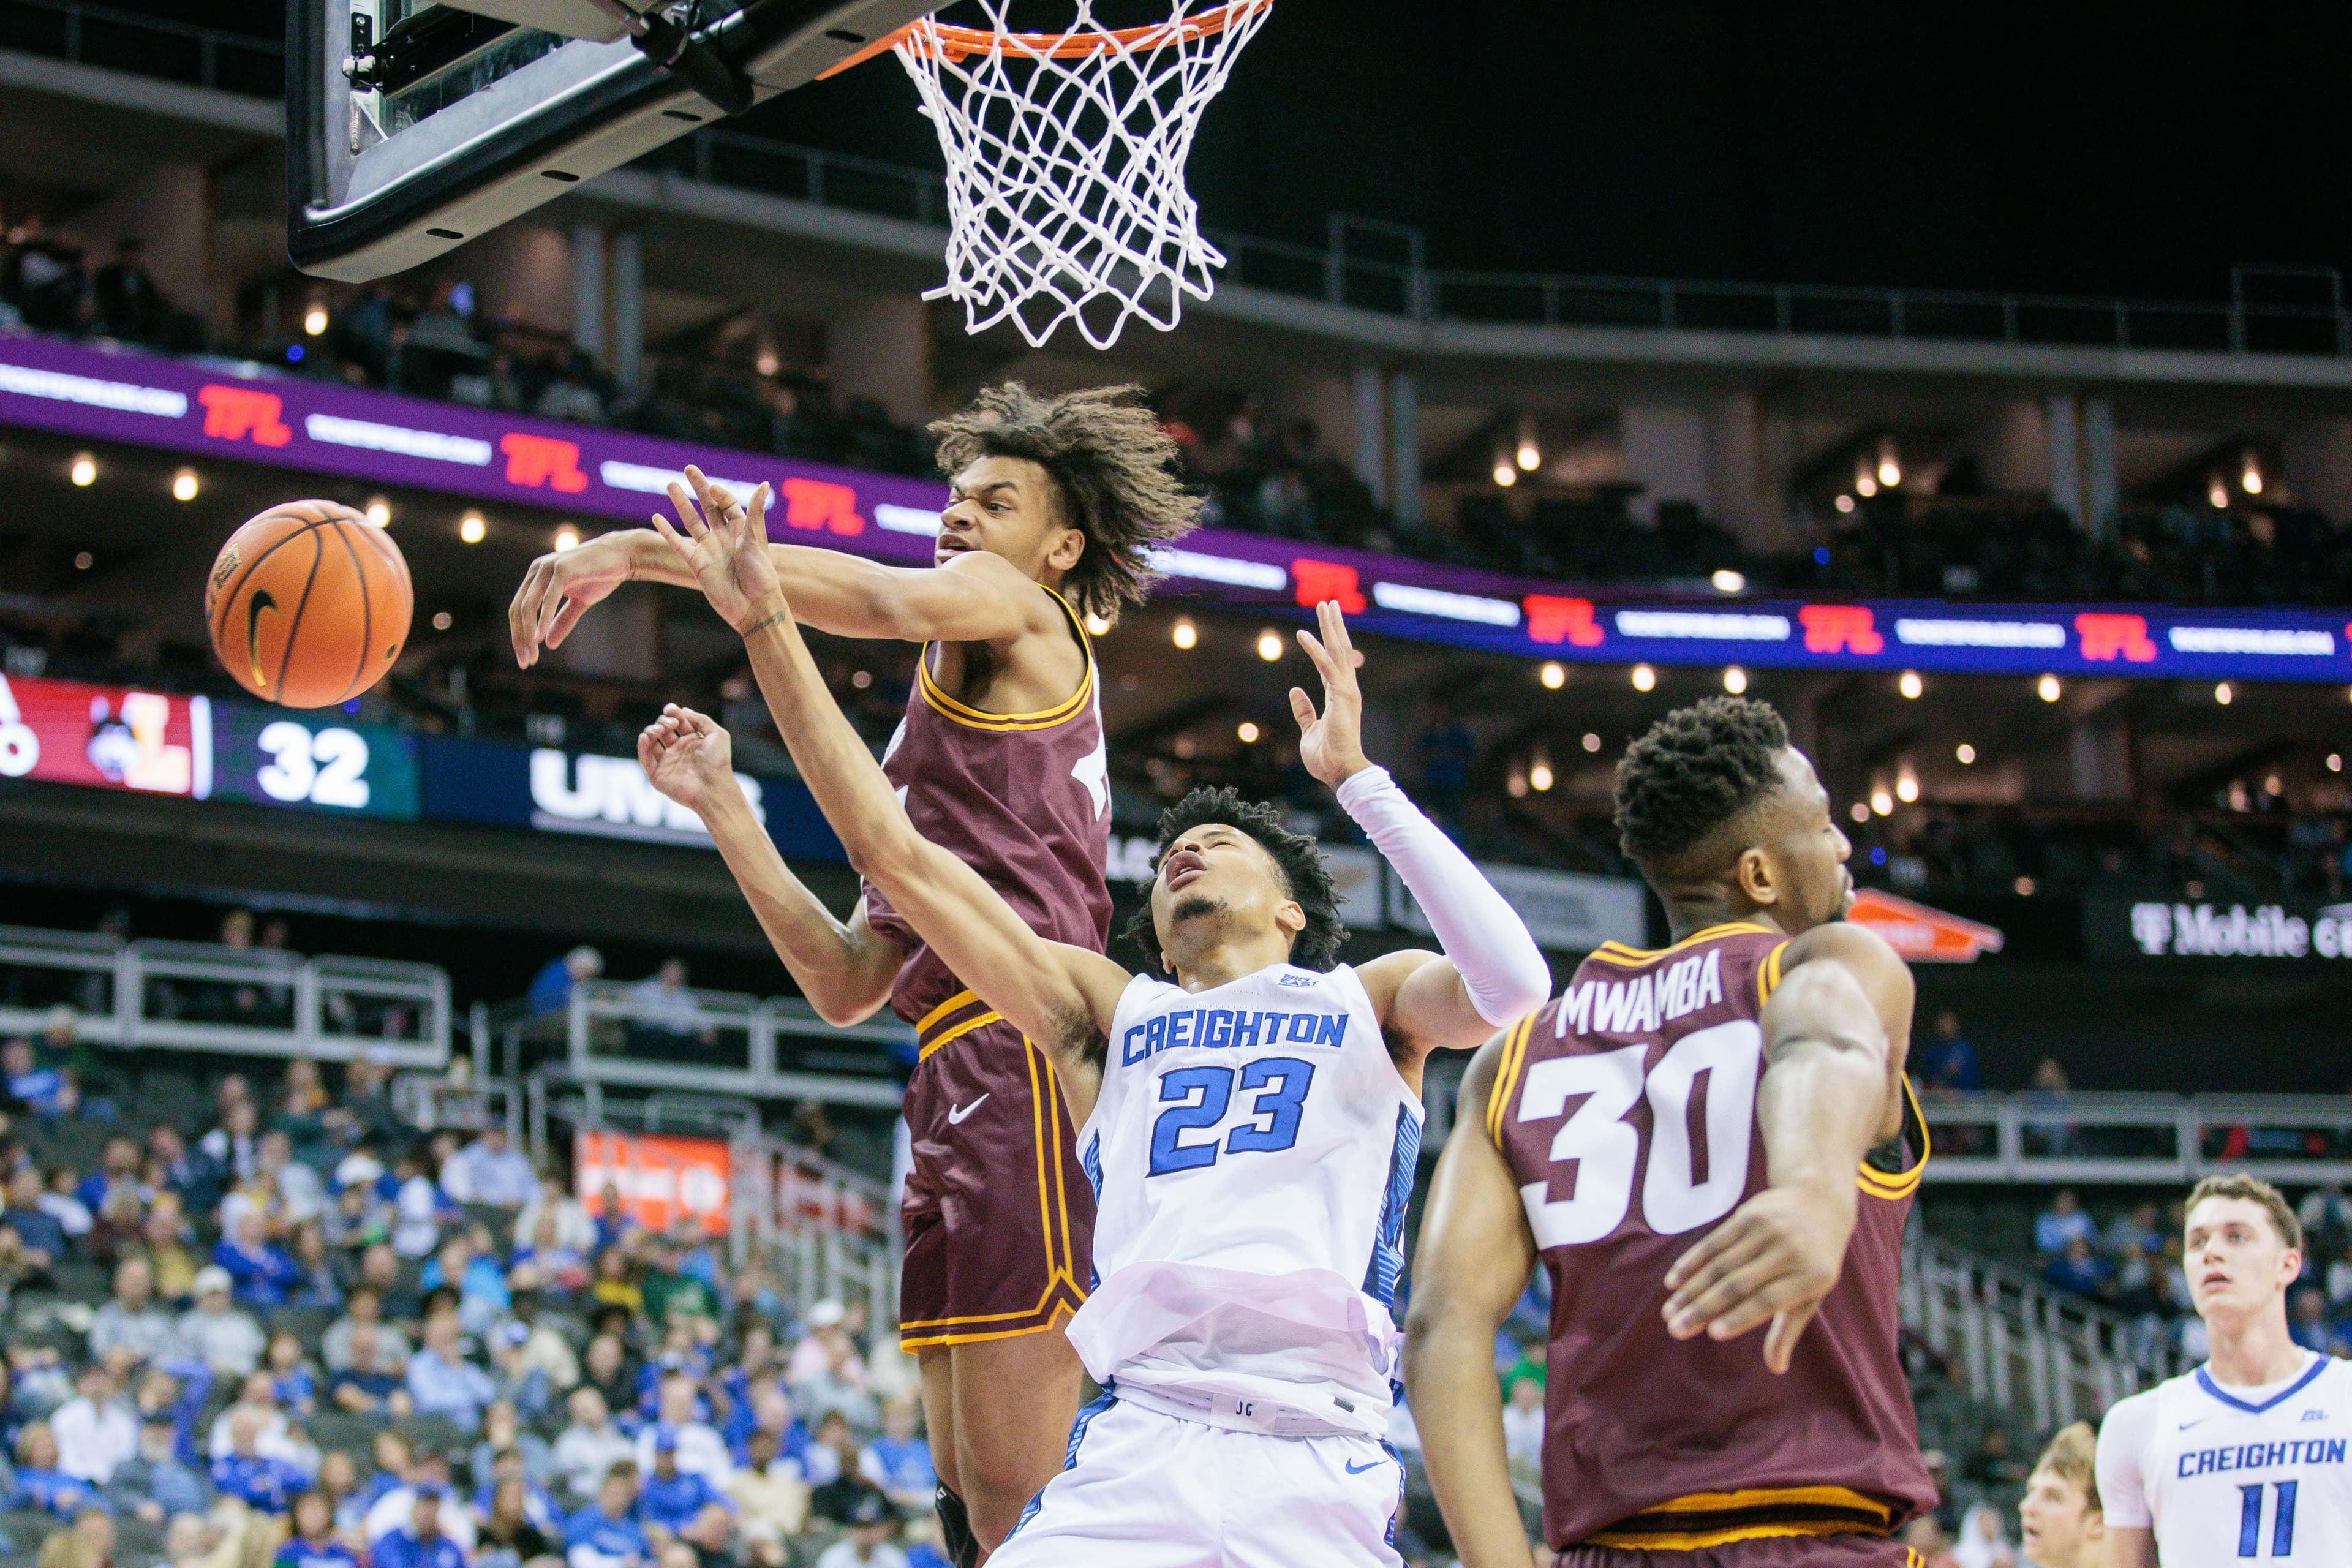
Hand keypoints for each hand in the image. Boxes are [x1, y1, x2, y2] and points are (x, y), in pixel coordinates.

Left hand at [509, 530, 643, 667]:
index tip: (525, 657)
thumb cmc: (600, 576)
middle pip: (518, 609)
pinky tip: (540, 635)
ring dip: (528, 632)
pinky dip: (543, 617)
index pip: (518, 609)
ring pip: (529, 604)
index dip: (519, 634)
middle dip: (520, 637)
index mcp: (536, 577)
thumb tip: (548, 643)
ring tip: (532, 652)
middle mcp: (537, 571)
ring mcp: (548, 568)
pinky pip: (548, 597)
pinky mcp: (562, 568)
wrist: (622, 557)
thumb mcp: (579, 603)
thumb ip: (562, 620)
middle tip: (525, 661)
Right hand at [639, 705, 736, 814]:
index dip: (673, 714)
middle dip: (663, 722)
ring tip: (659, 730)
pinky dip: (642, 747)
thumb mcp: (717, 734)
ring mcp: (667, 763)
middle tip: (671, 725)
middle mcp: (678, 751)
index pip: (677, 723)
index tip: (670, 709)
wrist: (713, 786)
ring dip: (651, 731)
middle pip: (662, 730)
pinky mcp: (658, 775)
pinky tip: (644, 737)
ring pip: (651, 742)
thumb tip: (683, 710)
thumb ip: (701, 719)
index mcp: (691, 742)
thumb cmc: (718, 762)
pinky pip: (645, 759)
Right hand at [649, 464, 786, 632]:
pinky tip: (656, 517)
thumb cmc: (760, 573)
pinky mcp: (697, 563)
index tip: (713, 487)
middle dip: (699, 487)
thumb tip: (765, 483)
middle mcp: (724, 537)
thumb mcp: (756, 539)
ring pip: (692, 521)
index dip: (720, 493)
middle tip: (689, 468)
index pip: (727, 504)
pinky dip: (667, 531)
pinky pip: (678, 544)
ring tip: (671, 484)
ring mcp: (709, 549)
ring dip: (681, 503)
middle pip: (709, 507)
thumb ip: (755, 511)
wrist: (751, 605)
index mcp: (741, 529)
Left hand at [1289, 599, 1370, 785]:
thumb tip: (1294, 690)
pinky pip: (1327, 667)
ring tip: (1325, 605)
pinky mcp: (1342, 696)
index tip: (1325, 622)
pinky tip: (1304, 634)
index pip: (1333, 661)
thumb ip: (1304, 710)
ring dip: (1330, 627)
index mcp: (1339, 695)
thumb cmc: (1326, 756)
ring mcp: (1347, 691)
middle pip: (1340, 649)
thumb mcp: (1309, 729)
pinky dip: (1315, 650)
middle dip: (1334, 625)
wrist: (1339, 772)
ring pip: (1338, 651)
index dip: (1328, 641)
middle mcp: (1346, 689)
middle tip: (1328, 603)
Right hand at [1660, 1180, 1855, 1373]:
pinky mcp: (1747, 1215)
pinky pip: (1713, 1242)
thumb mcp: (1813, 1293)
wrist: (1820, 1200)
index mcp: (1811, 1276)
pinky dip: (1691, 1262)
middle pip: (1738, 1284)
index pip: (1769, 1300)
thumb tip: (1777, 1369)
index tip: (1713, 1333)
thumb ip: (1790, 1329)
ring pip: (1720, 1265)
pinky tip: (1673, 1281)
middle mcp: (1789, 1251)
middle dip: (1703, 1309)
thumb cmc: (1815, 1260)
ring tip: (1669, 1312)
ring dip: (1690, 1290)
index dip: (1740, 1316)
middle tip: (1675, 1330)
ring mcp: (1767, 1230)